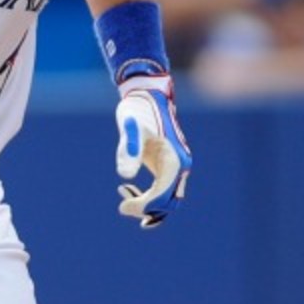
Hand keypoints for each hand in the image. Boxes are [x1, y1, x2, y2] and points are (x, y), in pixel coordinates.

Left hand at [115, 76, 191, 227]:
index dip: (143, 205)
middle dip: (146, 209)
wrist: (147, 95)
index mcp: (175, 160)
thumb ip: (128, 149)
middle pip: (169, 203)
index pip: (163, 196)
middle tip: (122, 206)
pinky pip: (163, 190)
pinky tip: (128, 189)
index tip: (122, 206)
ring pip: (168, 200)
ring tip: (124, 195)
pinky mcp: (168, 166)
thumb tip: (125, 177)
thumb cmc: (138, 109)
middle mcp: (181, 166)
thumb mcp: (130, 127)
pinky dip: (148, 197)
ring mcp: (177, 167)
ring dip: (148, 205)